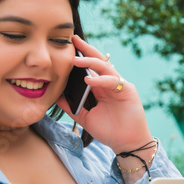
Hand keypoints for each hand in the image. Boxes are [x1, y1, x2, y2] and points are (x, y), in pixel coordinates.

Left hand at [55, 35, 152, 154]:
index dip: (80, 56)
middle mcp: (110, 83)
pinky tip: (88, 80)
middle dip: (86, 49)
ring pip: (105, 67)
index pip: (90, 67)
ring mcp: (120, 85)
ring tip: (75, 60)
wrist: (127, 144)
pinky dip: (100, 80)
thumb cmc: (109, 131)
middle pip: (98, 61)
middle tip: (73, 39)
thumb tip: (55, 97)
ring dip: (90, 62)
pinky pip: (112, 81)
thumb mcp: (85, 118)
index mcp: (101, 87)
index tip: (67, 47)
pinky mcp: (128, 90)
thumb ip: (72, 107)